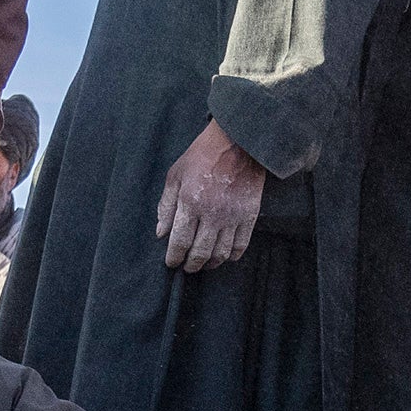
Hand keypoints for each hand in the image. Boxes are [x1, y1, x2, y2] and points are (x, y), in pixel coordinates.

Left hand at [154, 123, 270, 273]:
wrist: (238, 142)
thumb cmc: (202, 155)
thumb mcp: (176, 174)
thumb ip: (166, 205)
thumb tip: (161, 233)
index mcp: (190, 202)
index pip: (180, 241)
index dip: (174, 257)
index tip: (171, 262)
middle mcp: (212, 213)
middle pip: (200, 252)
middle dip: (190, 264)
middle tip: (186, 267)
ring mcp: (233, 216)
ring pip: (220, 253)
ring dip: (210, 264)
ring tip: (203, 265)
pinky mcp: (250, 215)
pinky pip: (241, 245)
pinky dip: (232, 255)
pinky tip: (225, 256)